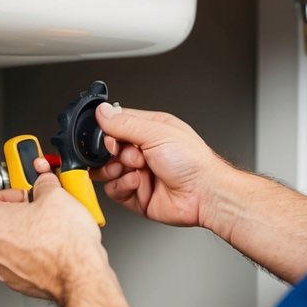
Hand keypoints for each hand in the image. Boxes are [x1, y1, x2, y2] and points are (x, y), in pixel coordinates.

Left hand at [0, 163, 105, 305]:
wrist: (80, 276)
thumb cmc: (66, 244)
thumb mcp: (57, 196)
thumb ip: (44, 184)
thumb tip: (45, 183)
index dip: (6, 191)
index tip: (20, 193)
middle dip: (19, 214)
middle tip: (39, 211)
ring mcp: (3, 267)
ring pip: (8, 243)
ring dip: (25, 235)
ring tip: (48, 231)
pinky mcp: (17, 281)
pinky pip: (19, 261)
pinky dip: (31, 254)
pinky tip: (50, 249)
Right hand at [93, 103, 232, 229]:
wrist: (204, 194)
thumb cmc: (192, 161)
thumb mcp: (156, 133)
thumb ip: (125, 123)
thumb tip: (102, 111)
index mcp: (149, 130)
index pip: (116, 126)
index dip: (108, 133)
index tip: (111, 138)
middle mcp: (143, 152)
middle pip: (108, 150)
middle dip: (113, 154)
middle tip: (130, 156)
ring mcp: (139, 174)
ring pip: (107, 171)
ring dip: (115, 171)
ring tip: (135, 170)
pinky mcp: (136, 195)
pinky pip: (113, 190)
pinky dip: (122, 186)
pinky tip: (138, 183)